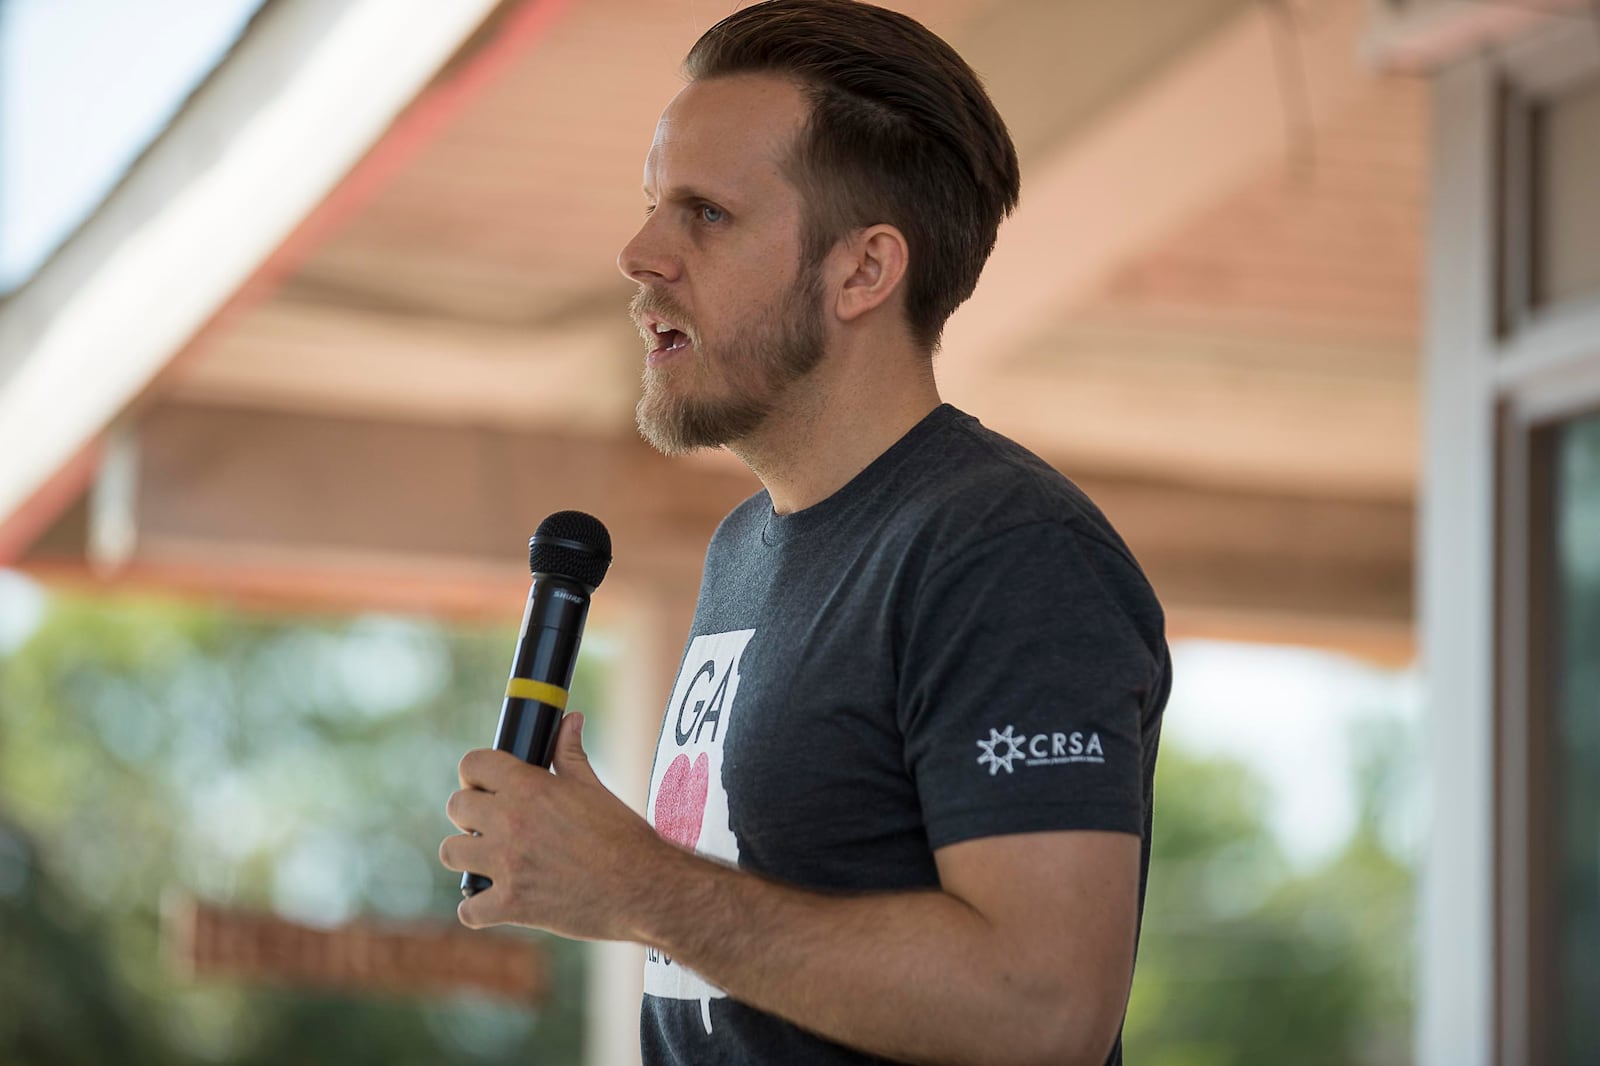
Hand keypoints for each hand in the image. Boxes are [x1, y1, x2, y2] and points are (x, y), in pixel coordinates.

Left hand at [439, 712, 667, 938]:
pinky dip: (478, 908)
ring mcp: (508, 864)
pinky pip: (467, 908)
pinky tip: (497, 901)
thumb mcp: (594, 788)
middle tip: (492, 825)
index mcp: (530, 787)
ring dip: (467, 857)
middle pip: (456, 806)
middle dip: (470, 814)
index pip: (473, 763)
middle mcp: (511, 821)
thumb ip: (570, 753)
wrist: (644, 887)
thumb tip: (570, 720)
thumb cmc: (624, 837)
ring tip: (491, 861)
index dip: (476, 773)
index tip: (486, 787)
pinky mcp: (511, 904)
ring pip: (449, 852)